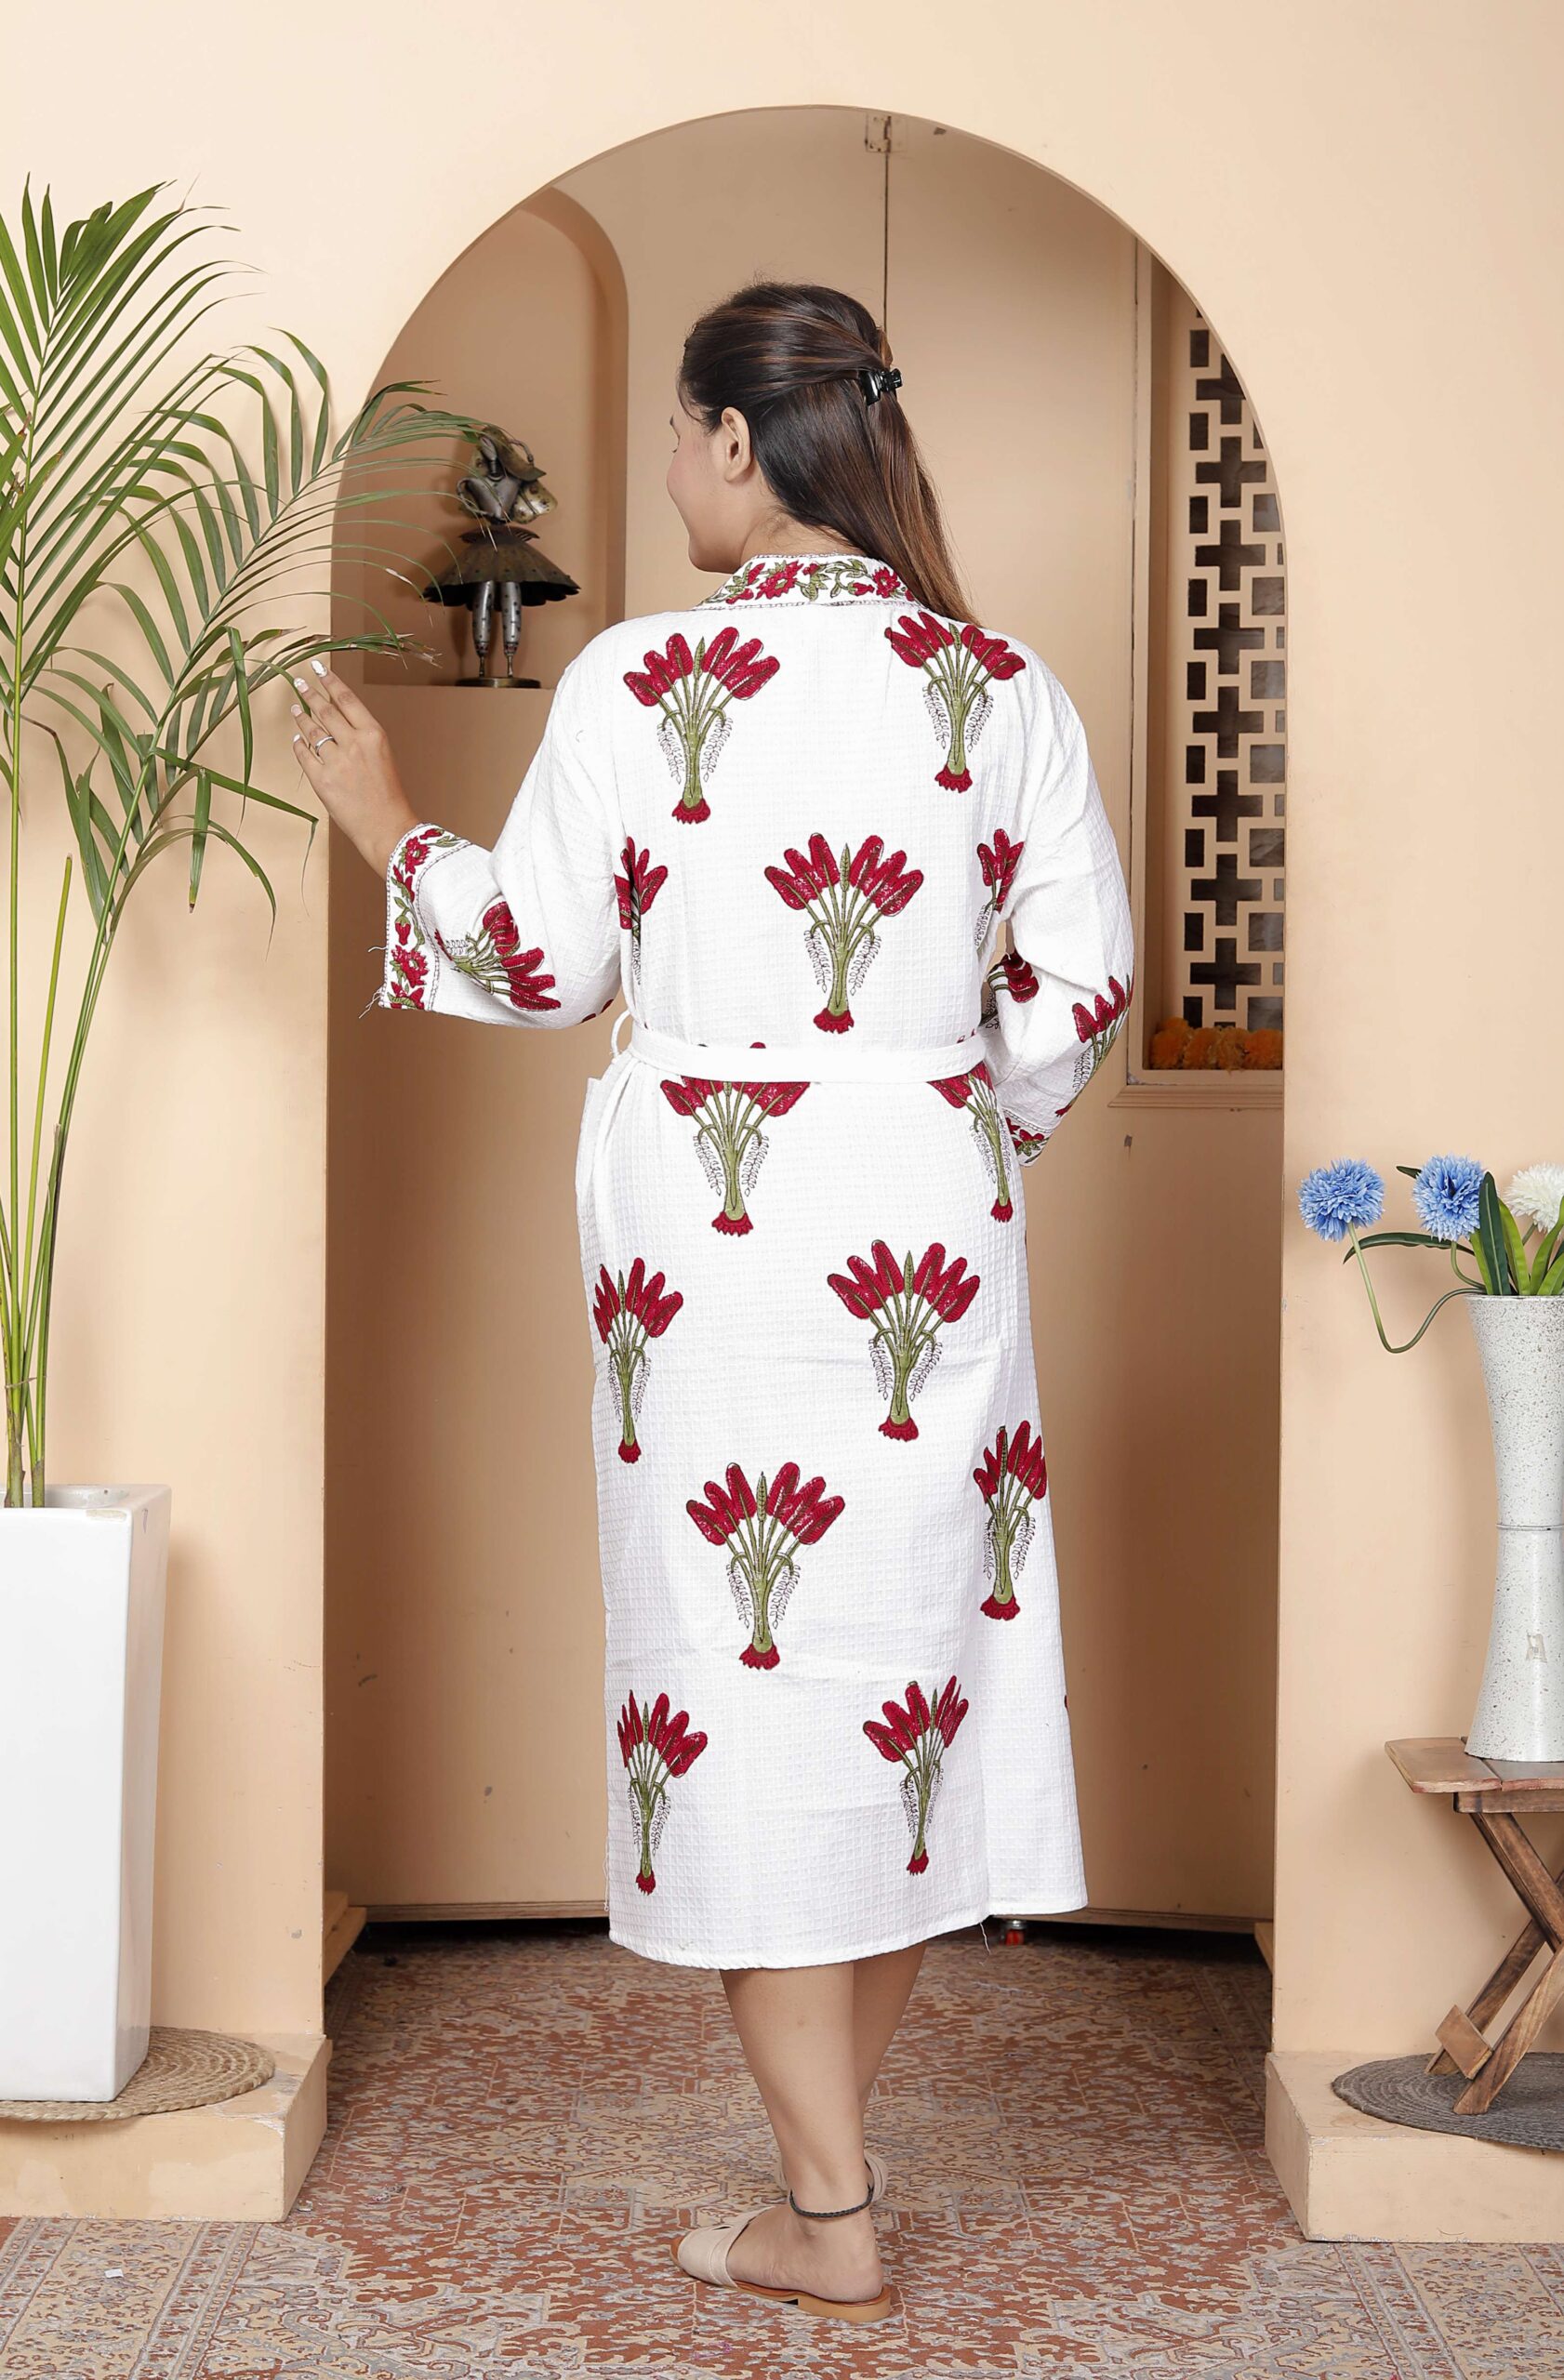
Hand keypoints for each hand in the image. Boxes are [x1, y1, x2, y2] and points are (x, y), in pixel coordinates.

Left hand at [287, 658, 419, 877]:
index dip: (330, 681)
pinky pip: (304, 755)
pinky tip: (296, 738)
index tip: (319, 669)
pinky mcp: (322, 781)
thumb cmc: (389, 796)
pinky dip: (298, 744)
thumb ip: (361, 738)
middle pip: (326, 710)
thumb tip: (335, 721)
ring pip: (312, 730)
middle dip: (310, 694)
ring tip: (295, 706)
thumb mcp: (383, 757)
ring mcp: (336, 762)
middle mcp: (354, 744)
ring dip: (301, 716)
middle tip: (299, 683)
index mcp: (374, 735)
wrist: (387, 828)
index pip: (347, 699)